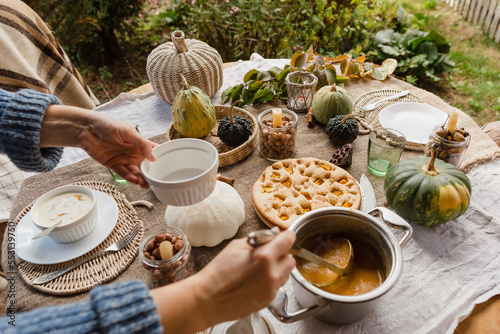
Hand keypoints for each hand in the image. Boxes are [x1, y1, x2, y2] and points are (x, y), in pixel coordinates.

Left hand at [77, 112, 156, 187]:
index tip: (168, 165)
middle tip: (157, 180)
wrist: (86, 129)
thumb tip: (153, 157)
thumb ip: (141, 144)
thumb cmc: (107, 125)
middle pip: (145, 165)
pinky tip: (134, 180)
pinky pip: (123, 173)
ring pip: (135, 172)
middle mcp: (133, 152)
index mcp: (138, 143)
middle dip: (151, 173)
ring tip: (146, 184)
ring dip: (141, 178)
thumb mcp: (128, 131)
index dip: (160, 158)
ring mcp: (123, 159)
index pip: (152, 151)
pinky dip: (129, 177)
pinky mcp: (113, 165)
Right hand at [151, 230, 295, 332]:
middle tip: (266, 255)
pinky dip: (271, 282)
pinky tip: (254, 281)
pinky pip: (277, 287)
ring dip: (277, 269)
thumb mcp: (236, 246)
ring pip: (286, 274)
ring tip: (258, 270)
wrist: (208, 298)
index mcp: (264, 256)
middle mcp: (272, 273)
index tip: (282, 237)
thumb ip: (259, 238)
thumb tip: (275, 233)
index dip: (285, 236)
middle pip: (290, 259)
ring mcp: (271, 289)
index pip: (289, 240)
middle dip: (281, 255)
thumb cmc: (219, 271)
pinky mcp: (268, 300)